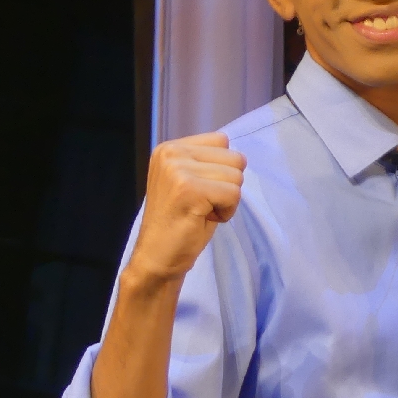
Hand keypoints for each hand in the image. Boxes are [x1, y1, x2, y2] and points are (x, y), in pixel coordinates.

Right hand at [126, 133, 245, 284]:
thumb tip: (239, 155)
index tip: (200, 189)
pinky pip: (234, 194)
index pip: (222, 140)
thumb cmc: (180, 220)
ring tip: (201, 210)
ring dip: (227, 199)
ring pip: (236, 176)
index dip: (222, 168)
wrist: (157, 256)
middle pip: (235, 157)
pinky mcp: (189, 190)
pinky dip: (227, 211)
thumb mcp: (190, 180)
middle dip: (227, 184)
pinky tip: (204, 218)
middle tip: (201, 203)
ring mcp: (177, 170)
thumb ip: (206, 161)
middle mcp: (171, 153)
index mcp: (169, 148)